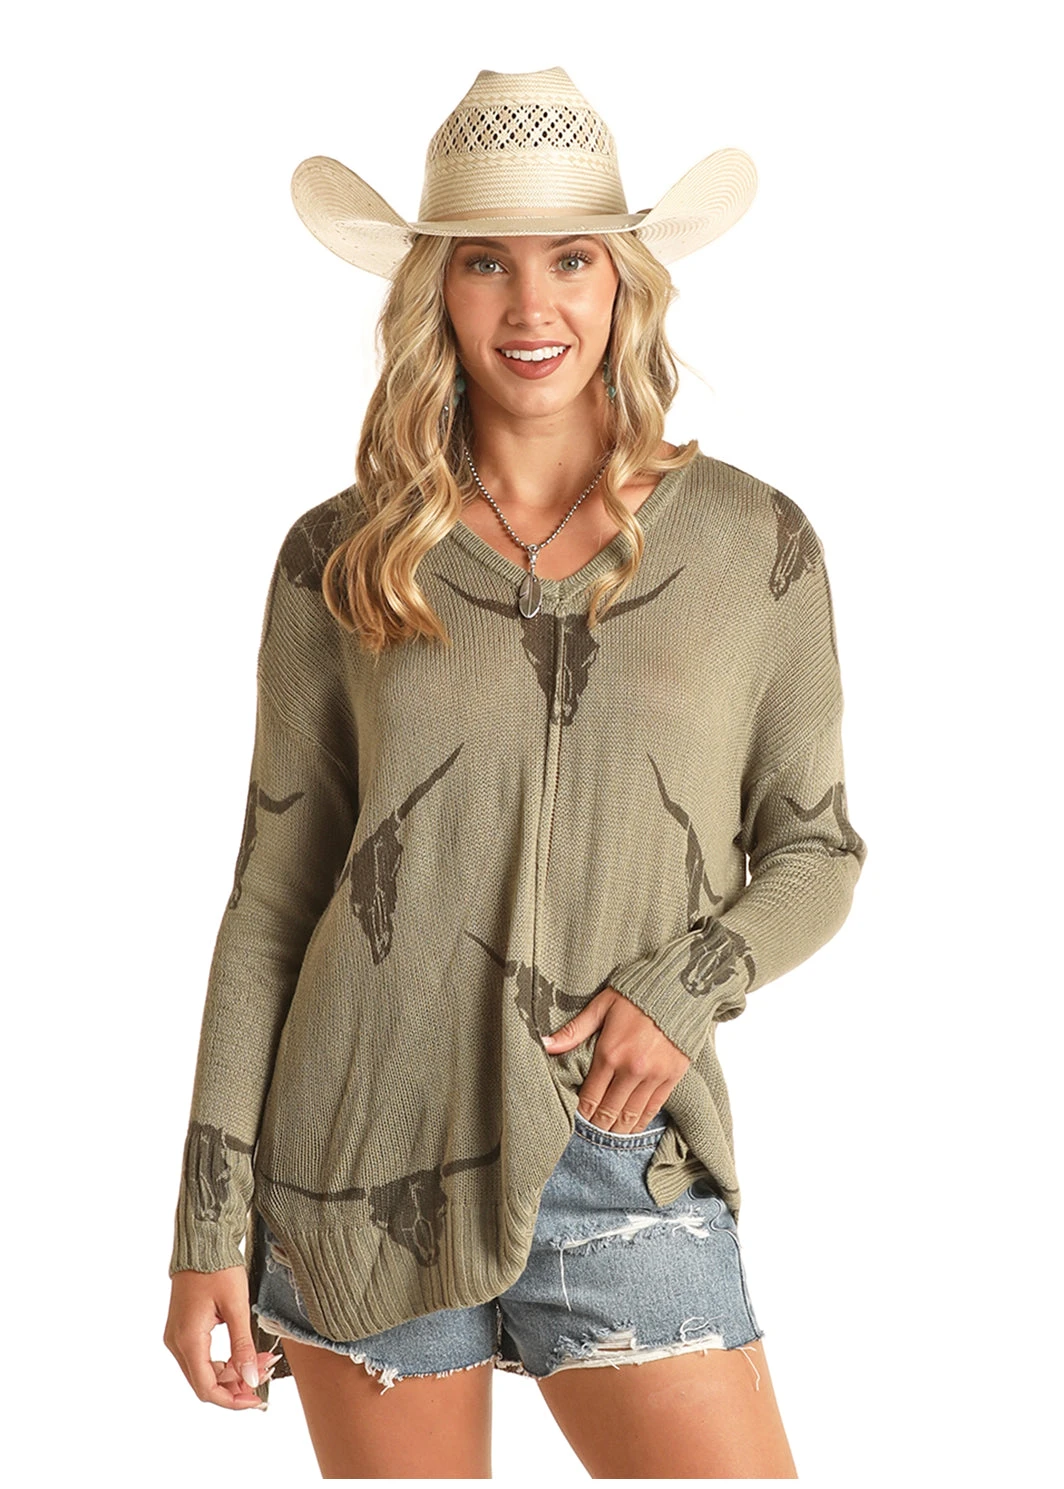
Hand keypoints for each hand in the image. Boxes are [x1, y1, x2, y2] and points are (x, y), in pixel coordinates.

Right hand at [164, 1266, 280, 1409]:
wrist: (202, 1242)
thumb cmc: (218, 1268)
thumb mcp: (237, 1306)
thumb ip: (242, 1346)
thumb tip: (249, 1379)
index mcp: (188, 1339)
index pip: (207, 1388)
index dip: (232, 1400)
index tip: (256, 1399)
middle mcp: (177, 1343)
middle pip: (205, 1383)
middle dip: (236, 1385)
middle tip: (264, 1373)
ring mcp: (177, 1337)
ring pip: (204, 1371)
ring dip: (231, 1373)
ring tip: (259, 1362)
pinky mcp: (183, 1331)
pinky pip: (201, 1357)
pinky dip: (223, 1361)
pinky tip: (244, 1354)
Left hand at [541, 986, 689, 1132]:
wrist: (680, 987)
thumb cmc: (636, 993)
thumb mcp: (601, 1006)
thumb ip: (574, 1030)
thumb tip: (545, 1044)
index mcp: (609, 1053)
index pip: (590, 1098)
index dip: (582, 1114)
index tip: (576, 1120)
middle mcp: (631, 1070)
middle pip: (609, 1112)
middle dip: (598, 1126)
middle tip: (590, 1132)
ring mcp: (653, 1076)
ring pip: (631, 1115)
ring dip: (618, 1129)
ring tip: (608, 1134)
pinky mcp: (672, 1077)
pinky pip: (653, 1108)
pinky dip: (641, 1122)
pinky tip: (632, 1128)